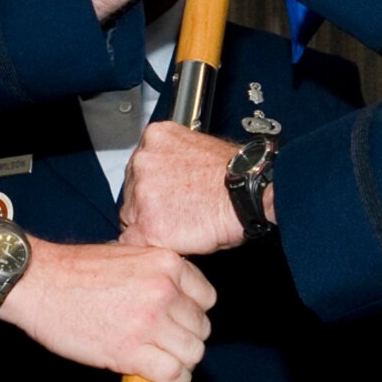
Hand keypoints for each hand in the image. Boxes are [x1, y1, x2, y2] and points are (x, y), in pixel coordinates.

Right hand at [0, 238, 215, 381]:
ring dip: (181, 362)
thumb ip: (156, 274)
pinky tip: (162, 379)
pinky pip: (174, 375)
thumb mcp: (127, 256)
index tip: (179, 322)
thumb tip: (175, 299)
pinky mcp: (132, 352)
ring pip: (193, 353)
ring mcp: (150, 322)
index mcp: (166, 263)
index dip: (193, 313)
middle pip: (202, 328)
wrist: (38, 283)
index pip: (207, 298)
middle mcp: (164, 291)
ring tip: (163, 362)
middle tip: (166, 345)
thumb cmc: (74, 270)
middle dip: (187, 339)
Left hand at [119, 122, 252, 256]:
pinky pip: (135, 241)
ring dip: (150, 225)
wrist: (250, 192)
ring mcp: (141, 192)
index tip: (164, 196)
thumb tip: (164, 179)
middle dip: (148, 206)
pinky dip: (152, 244)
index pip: (137, 168)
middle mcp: (142, 161)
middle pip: (130, 192)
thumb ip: (171, 161)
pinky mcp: (147, 223)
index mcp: (155, 137)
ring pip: (130, 218)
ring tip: (180, 224)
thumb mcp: (196, 151)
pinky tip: (175, 238)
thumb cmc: (235, 175)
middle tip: (176, 212)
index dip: (152, 188)